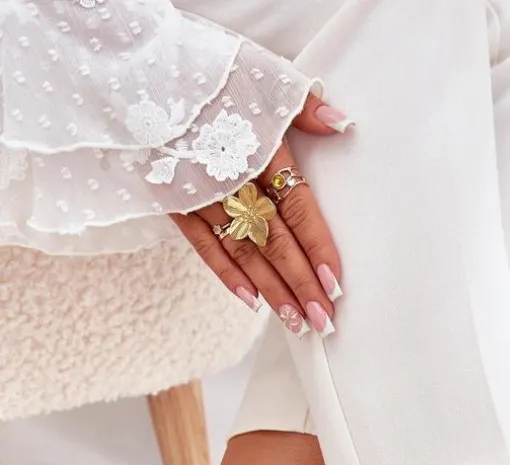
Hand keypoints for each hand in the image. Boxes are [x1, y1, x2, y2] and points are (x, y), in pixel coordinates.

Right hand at [172, 94, 350, 337]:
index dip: (317, 249)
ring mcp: (201, 195)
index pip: (297, 210)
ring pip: (242, 252)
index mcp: (260, 149)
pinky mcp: (175, 202)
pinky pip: (203, 246)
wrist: (139, 72)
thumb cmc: (208, 71)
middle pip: (274, 242)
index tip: (334, 283)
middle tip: (322, 319)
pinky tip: (250, 300)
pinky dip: (227, 275)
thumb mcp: (264, 77)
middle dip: (300, 284)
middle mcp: (232, 179)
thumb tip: (342, 125)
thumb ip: (305, 108)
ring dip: (271, 290)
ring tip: (295, 321)